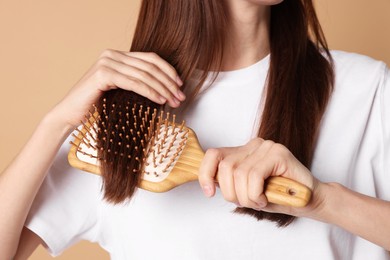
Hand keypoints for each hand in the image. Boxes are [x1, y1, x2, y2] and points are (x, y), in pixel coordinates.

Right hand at [51, 49, 184, 127]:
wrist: (70, 114)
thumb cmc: (97, 106)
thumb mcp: (121, 91)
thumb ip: (137, 83)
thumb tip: (166, 88)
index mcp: (117, 56)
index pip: (150, 59)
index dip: (168, 71)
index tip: (180, 85)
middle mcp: (112, 55)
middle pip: (150, 66)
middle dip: (169, 82)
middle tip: (180, 97)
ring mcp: (106, 62)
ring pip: (144, 74)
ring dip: (163, 89)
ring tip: (173, 101)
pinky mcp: (102, 74)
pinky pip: (133, 83)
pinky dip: (149, 91)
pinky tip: (160, 100)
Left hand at [198, 138, 320, 215]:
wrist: (310, 200)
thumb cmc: (278, 197)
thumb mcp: (246, 191)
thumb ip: (230, 183)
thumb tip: (209, 183)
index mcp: (243, 152)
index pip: (213, 155)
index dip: (206, 174)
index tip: (209, 192)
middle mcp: (253, 145)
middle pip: (225, 167)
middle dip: (231, 193)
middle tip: (247, 202)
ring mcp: (266, 147)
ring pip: (239, 174)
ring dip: (246, 197)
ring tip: (260, 201)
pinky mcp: (278, 153)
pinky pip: (254, 176)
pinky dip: (256, 194)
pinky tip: (266, 199)